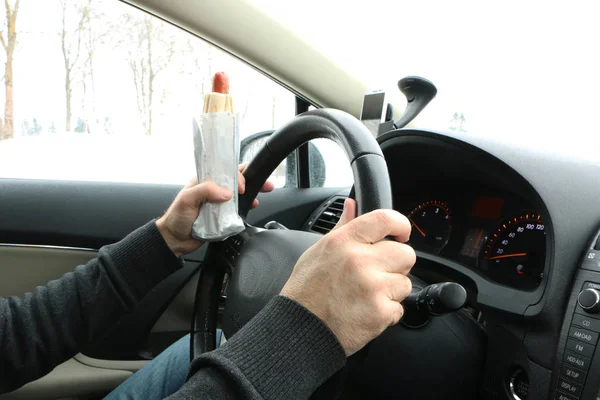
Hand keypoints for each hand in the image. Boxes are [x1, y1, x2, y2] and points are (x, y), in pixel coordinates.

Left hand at [156, 164, 274, 256]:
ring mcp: (219, 204)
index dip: (238, 175)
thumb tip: (227, 193)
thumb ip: (205, 191)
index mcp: (204, 181)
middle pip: (236, 181)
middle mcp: (214, 190)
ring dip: (252, 192)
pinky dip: (248, 207)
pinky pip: (238, 210)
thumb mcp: (187, 200)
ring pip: (240, 194)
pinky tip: (253, 206)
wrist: (174, 240)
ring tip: (264, 192)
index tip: (241, 187)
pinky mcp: (223, 217)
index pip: (225, 171)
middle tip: (265, 184)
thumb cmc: (176, 218)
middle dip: (252, 180)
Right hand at [280, 198, 415, 355]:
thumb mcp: (318, 251)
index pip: (385, 219)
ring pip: (404, 282)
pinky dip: (386, 312)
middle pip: (405, 253)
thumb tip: (352, 205)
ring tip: (367, 295)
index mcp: (344, 242)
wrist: (300, 329)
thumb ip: (342, 226)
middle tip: (378, 273)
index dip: (401, 225)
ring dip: (391, 291)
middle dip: (397, 264)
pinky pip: (399, 308)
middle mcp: (360, 261)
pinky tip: (366, 311)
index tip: (401, 234)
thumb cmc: (306, 291)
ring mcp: (372, 287)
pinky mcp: (380, 312)